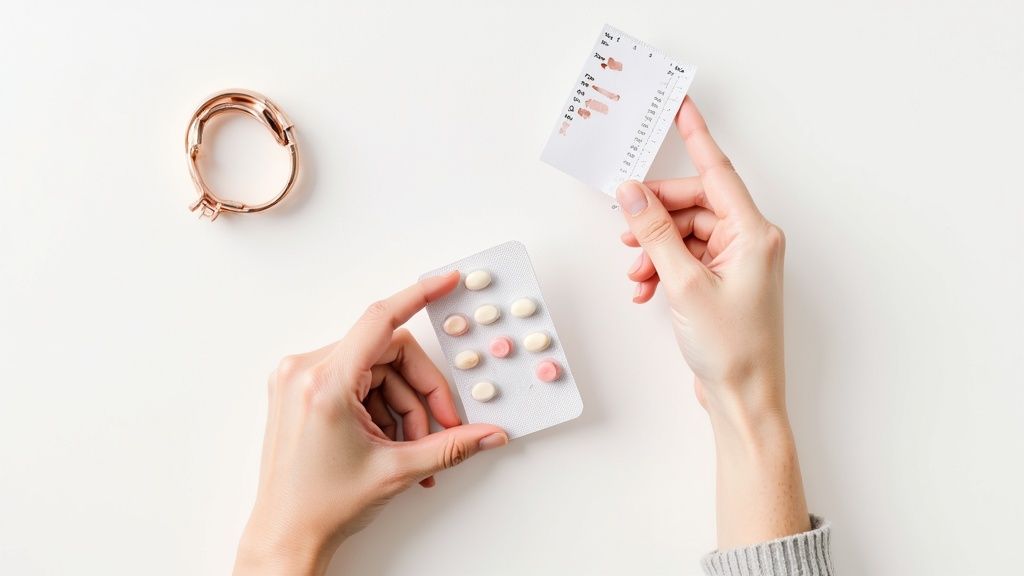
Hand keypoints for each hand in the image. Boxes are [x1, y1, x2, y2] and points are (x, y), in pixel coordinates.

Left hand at [233, 272, 507, 575]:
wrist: (284, 536)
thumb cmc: (322, 507)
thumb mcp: (397, 471)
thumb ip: (450, 445)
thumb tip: (488, 433)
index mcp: (325, 383)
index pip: (380, 320)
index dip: (419, 296)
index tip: (445, 281)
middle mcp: (305, 371)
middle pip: (388, 353)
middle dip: (420, 392)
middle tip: (440, 428)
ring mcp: (298, 379)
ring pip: (375, 369)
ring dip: (402, 406)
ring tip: (409, 450)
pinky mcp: (298, 389)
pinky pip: (356, 379)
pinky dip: (381, 406)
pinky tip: (389, 441)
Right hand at [617, 97, 786, 422]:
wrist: (744, 399)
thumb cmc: (732, 348)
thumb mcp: (684, 284)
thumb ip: (656, 233)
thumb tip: (633, 193)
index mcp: (754, 233)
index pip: (717, 171)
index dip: (695, 137)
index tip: (680, 108)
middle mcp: (750, 242)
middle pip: (695, 204)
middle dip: (656, 217)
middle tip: (627, 230)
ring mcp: (738, 263)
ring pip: (686, 233)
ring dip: (656, 249)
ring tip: (636, 273)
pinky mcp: (724, 283)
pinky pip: (687, 258)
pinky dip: (663, 268)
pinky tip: (646, 289)